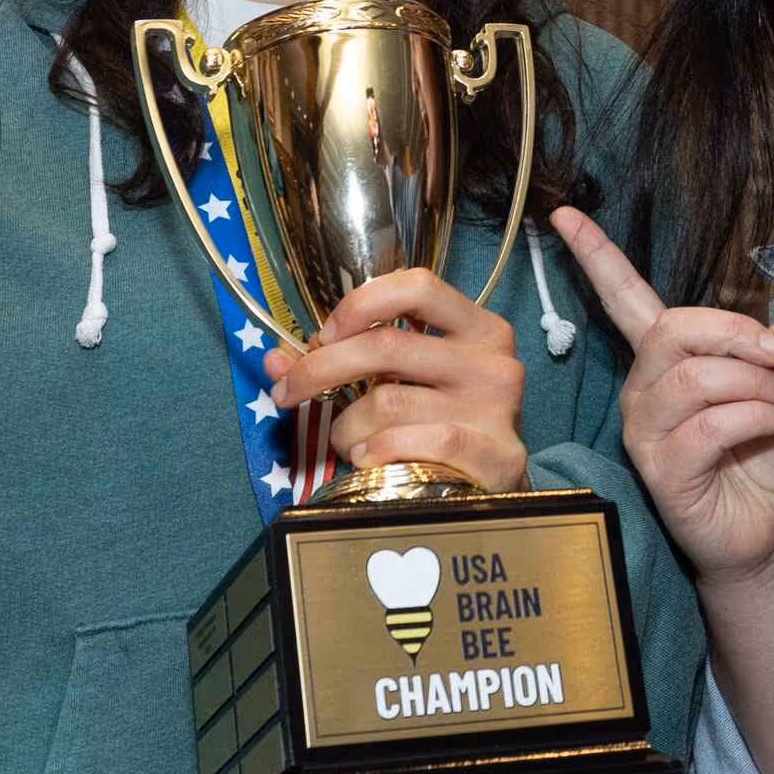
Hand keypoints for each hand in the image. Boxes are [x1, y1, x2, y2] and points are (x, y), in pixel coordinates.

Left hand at [266, 269, 528, 490]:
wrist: (493, 487)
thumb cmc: (442, 423)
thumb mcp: (405, 381)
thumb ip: (347, 361)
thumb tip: (276, 359)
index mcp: (477, 328)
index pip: (417, 286)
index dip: (361, 303)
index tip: (324, 335)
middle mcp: (491, 360)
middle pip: (387, 345)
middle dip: (321, 369)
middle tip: (287, 392)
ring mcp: (497, 408)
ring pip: (386, 403)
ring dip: (346, 427)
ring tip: (348, 442)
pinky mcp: (494, 454)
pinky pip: (409, 443)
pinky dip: (374, 452)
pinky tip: (369, 461)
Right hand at [552, 206, 773, 587]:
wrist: (763, 528)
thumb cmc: (763, 454)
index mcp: (665, 361)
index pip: (624, 299)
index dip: (597, 256)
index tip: (566, 213)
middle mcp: (643, 390)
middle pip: (671, 329)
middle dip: (734, 333)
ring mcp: (646, 432)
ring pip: (692, 378)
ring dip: (754, 384)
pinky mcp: (661, 471)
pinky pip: (708, 426)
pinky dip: (756, 417)